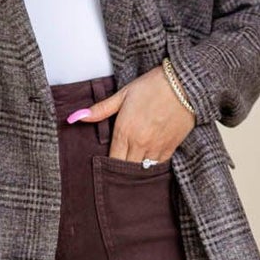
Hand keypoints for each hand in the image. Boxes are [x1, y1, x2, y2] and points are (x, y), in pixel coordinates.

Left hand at [67, 63, 195, 160]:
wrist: (184, 84)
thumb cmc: (152, 86)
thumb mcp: (123, 94)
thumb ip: (100, 110)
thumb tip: (75, 117)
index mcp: (124, 131)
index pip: (112, 160)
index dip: (107, 166)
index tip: (105, 167)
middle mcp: (140, 143)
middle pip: (125, 169)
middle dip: (120, 172)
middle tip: (116, 174)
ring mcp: (156, 147)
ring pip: (142, 170)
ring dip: (136, 170)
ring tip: (131, 171)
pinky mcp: (171, 148)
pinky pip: (158, 166)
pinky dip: (151, 166)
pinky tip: (147, 164)